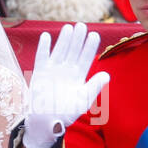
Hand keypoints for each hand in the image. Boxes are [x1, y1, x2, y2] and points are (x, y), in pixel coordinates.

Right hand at [23, 22, 110, 147]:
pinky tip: (46, 37)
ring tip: (69, 28)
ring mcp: (53, 70)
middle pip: (73, 51)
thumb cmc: (66, 113)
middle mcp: (66, 70)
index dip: (89, 47)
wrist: (47, 121)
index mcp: (78, 76)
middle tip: (82, 26)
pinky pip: (42, 57)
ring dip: (63, 40)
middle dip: (78, 39)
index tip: (94, 35)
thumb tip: (107, 75)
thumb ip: (94, 87)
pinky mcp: (40, 72)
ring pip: (59, 51)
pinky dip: (44, 47)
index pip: (86, 58)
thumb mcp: (83, 100)